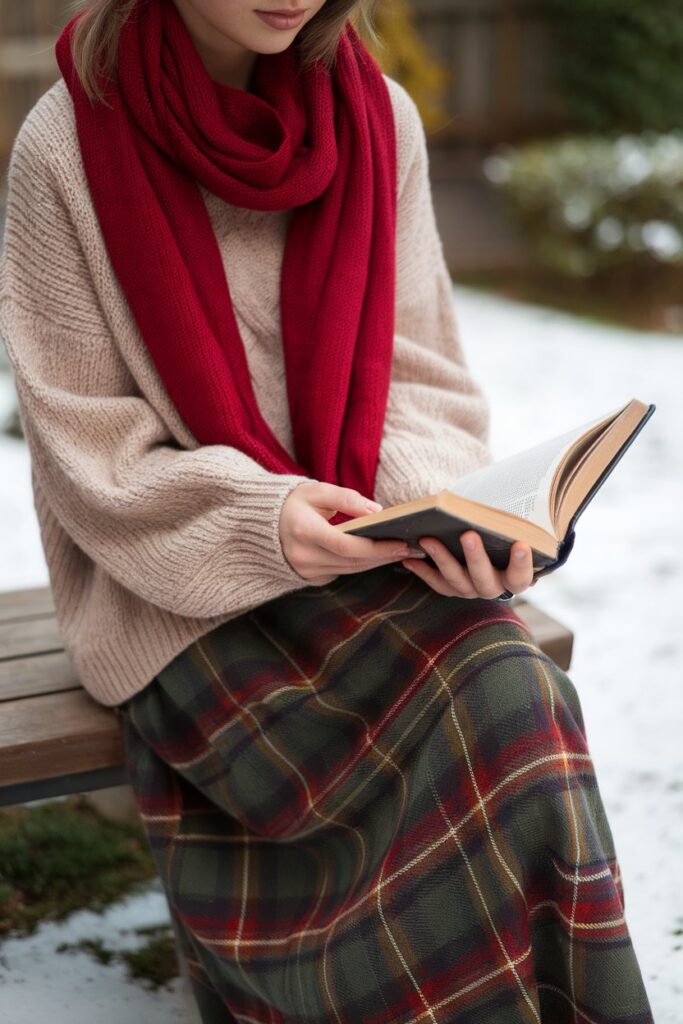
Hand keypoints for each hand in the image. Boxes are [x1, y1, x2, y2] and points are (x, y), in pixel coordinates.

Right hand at [279, 481, 414, 585]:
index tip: (400, 542)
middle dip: (382, 556)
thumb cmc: (294, 502)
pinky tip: (378, 555)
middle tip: (409, 548)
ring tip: (399, 551)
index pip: (345, 545)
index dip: (375, 547)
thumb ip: (347, 499)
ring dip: (376, 562)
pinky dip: (361, 565)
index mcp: (303, 531)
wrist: (264, 522)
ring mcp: (305, 570)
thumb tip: (377, 511)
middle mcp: (303, 556)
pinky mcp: (310, 577)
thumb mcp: (317, 490)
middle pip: (352, 561)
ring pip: (350, 570)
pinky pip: (342, 572)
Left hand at [400, 530, 535, 599]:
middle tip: (468, 535)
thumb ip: (505, 530)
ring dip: (441, 558)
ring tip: (427, 539)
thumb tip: (485, 513)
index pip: (521, 576)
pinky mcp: (452, 589)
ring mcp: (471, 591)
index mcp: (514, 579)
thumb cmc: (503, 538)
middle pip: (485, 579)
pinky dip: (422, 570)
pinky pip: (436, 583)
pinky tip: (409, 557)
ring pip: (456, 580)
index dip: (522, 564)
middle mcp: (493, 589)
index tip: (521, 544)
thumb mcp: (509, 534)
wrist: (491, 552)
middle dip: (476, 557)